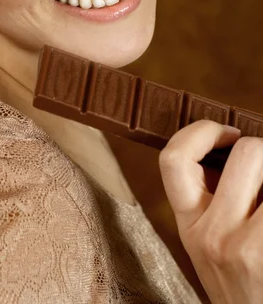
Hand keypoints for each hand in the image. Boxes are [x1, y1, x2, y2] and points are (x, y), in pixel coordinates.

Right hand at [159, 120, 262, 303]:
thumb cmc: (244, 290)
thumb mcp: (211, 247)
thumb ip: (214, 200)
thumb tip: (233, 152)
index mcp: (189, 225)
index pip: (173, 158)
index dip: (202, 131)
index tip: (228, 134)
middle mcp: (210, 233)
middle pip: (246, 151)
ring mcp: (241, 246)